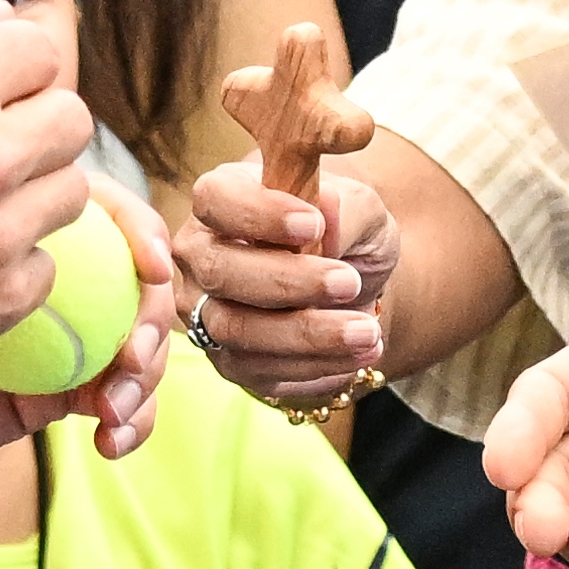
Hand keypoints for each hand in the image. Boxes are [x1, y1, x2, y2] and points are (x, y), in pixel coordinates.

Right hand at [178, 152, 398, 406]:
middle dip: (286, 281)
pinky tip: (358, 354)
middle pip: (219, 270)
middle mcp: (201, 256)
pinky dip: (314, 365)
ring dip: (306, 334)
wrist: (354, 287)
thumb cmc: (346, 233)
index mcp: (224, 199)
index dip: (256, 213)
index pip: (214, 198)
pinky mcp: (229, 360)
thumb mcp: (363, 211)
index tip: (314, 224)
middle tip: (348, 283)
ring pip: (235, 329)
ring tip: (367, 332)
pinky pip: (260, 370)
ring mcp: (207, 312)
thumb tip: (327, 212)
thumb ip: (347, 208)